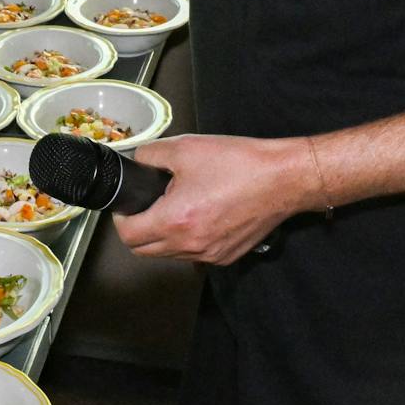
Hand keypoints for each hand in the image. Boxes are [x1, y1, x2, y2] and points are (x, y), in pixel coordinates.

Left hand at [112, 133, 318, 265]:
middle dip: (137, 230)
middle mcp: (192, 245)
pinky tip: (196, 217)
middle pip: (144, 251)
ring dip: (162, 237)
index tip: (127, 205)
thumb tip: (137, 162)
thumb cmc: (239, 164)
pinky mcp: (227, 256)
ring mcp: (211, 255)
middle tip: (144, 206)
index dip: (121, 218)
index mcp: (176, 221)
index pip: (129, 236)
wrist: (283, 178)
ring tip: (172, 208)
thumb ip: (150, 155)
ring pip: (170, 255)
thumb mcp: (184, 148)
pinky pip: (195, 255)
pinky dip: (187, 241)